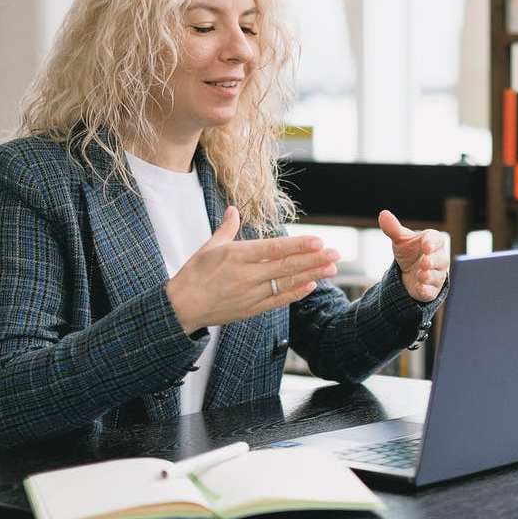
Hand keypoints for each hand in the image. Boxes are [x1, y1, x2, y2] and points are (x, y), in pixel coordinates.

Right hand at [165, 206, 340, 332]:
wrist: (181, 308)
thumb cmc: (193, 275)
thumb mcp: (208, 247)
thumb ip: (226, 228)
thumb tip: (233, 210)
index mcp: (236, 256)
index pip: (273, 249)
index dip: (298, 245)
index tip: (318, 240)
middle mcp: (246, 275)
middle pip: (286, 266)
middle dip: (313, 259)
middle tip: (336, 253)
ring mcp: (250, 294)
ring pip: (286, 283)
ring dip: (311, 275)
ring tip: (331, 268)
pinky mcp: (251, 309)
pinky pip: (278, 300)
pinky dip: (296, 293)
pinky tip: (312, 285)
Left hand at [378, 210, 448, 302]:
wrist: (408, 273)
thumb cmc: (409, 252)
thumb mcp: (400, 240)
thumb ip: (393, 228)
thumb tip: (383, 214)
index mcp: (432, 242)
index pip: (436, 240)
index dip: (432, 243)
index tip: (426, 245)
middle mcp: (439, 258)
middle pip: (440, 259)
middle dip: (432, 261)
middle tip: (424, 262)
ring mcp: (437, 275)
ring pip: (437, 276)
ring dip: (429, 276)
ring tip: (420, 275)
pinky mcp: (432, 290)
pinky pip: (432, 291)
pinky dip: (426, 290)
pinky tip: (419, 287)